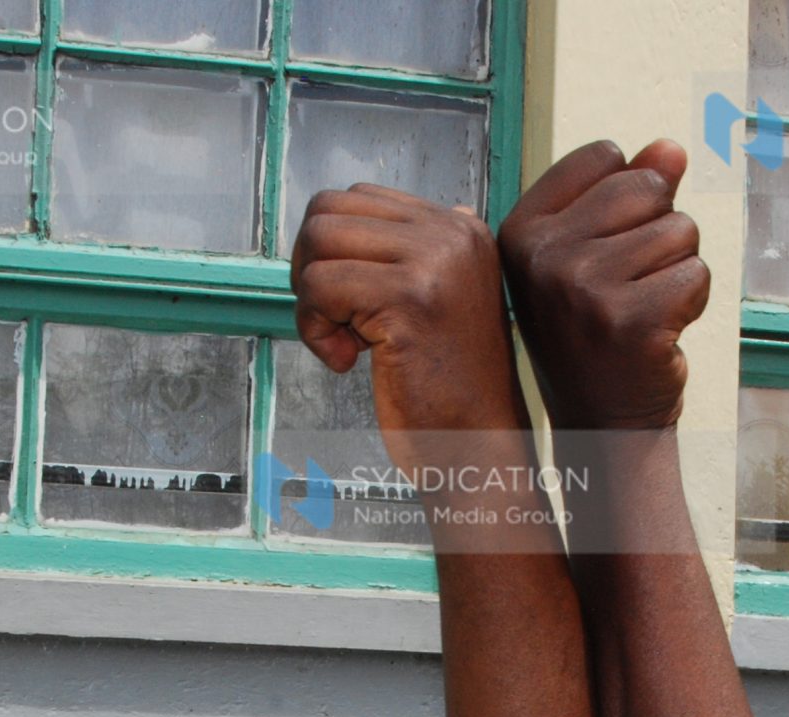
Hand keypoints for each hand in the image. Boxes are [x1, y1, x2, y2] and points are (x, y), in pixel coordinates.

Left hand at [290, 185, 526, 483]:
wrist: (477, 447)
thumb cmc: (449, 389)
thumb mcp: (438, 301)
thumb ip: (406, 256)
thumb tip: (341, 223)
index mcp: (461, 228)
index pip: (358, 197)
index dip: (331, 250)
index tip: (348, 304)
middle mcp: (452, 234)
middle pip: (328, 210)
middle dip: (310, 267)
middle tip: (333, 321)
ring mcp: (433, 262)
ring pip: (319, 242)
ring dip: (311, 300)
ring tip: (343, 343)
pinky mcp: (408, 298)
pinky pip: (320, 287)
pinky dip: (315, 329)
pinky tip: (346, 361)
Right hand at [497, 138, 710, 434]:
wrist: (602, 423)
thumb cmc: (596, 334)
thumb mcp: (592, 254)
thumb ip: (628, 190)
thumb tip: (671, 147)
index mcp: (522, 230)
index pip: (606, 156)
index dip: (628, 197)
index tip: (605, 250)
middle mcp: (543, 256)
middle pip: (649, 186)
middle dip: (660, 231)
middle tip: (631, 285)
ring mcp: (583, 289)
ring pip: (680, 229)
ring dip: (677, 270)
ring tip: (643, 310)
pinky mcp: (630, 322)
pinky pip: (696, 273)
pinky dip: (692, 302)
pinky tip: (659, 333)